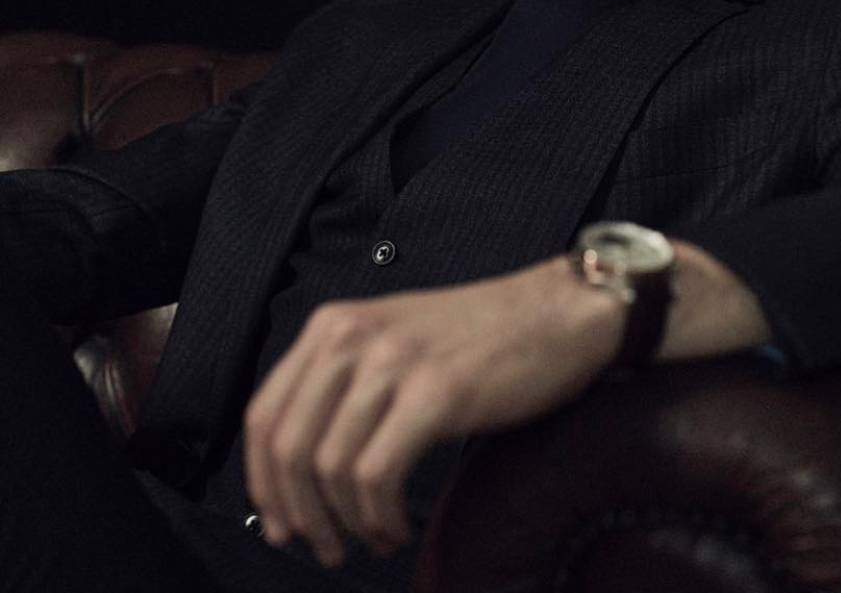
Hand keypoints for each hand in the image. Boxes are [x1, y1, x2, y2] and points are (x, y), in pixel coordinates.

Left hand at [242, 257, 621, 565]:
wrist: (560, 311)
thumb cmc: (486, 336)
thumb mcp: (396, 341)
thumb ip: (345, 384)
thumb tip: (300, 469)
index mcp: (336, 324)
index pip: (264, 414)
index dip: (263, 483)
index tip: (279, 521)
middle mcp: (355, 336)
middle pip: (288, 447)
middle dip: (299, 514)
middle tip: (324, 546)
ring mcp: (395, 362)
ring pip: (330, 468)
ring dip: (344, 523)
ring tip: (372, 536)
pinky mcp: (437, 392)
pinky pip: (377, 476)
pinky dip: (379, 517)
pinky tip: (397, 526)